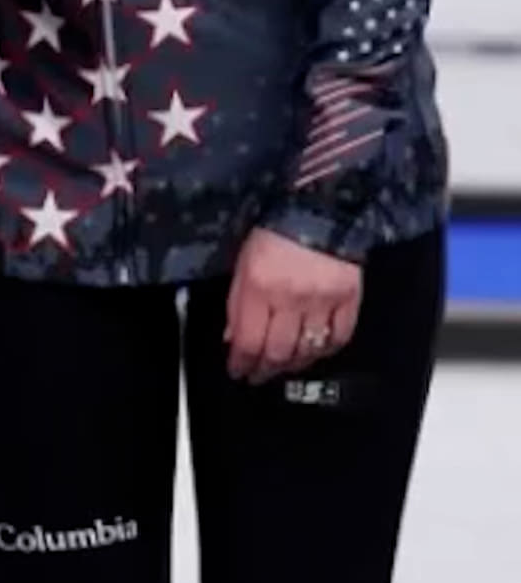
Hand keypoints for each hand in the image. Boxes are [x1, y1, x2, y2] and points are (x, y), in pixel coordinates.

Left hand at [224, 226, 361, 383]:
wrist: (320, 206)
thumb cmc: (277, 229)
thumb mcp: (243, 261)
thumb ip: (237, 301)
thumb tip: (233, 337)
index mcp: (259, 286)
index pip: (248, 341)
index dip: (241, 363)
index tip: (238, 371)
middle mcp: (290, 298)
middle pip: (277, 352)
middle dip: (264, 371)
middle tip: (258, 376)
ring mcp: (322, 301)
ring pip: (307, 350)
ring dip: (292, 365)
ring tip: (283, 368)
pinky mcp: (348, 299)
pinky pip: (338, 337)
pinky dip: (325, 350)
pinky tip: (315, 352)